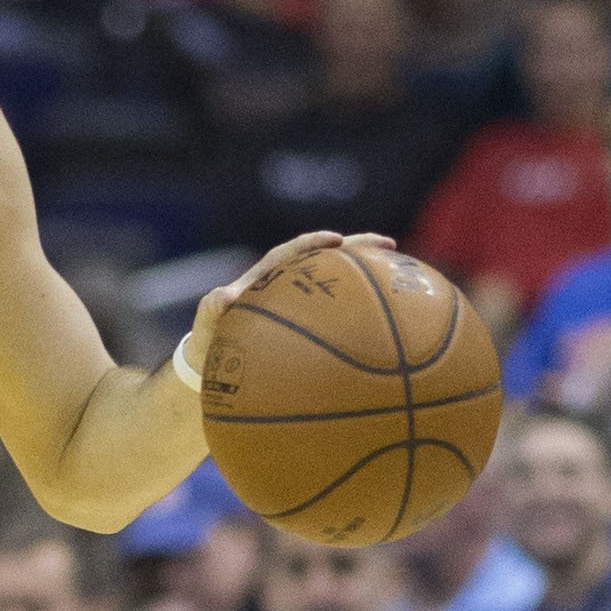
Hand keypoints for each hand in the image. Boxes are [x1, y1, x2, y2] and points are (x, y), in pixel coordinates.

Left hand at [182, 231, 396, 377]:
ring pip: (336, 287)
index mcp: (261, 282)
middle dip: (355, 248)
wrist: (213, 370)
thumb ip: (211, 311)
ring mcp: (299, 308)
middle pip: (323, 261)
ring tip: (402, 277)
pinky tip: (392, 331)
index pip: (289, 254)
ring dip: (365, 279)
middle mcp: (284, 289)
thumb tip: (223, 296)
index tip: (335, 240)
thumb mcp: (208, 328)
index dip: (311, 244)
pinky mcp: (310, 327)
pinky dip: (363, 317)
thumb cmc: (210, 347)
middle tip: (388, 243)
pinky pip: (340, 318)